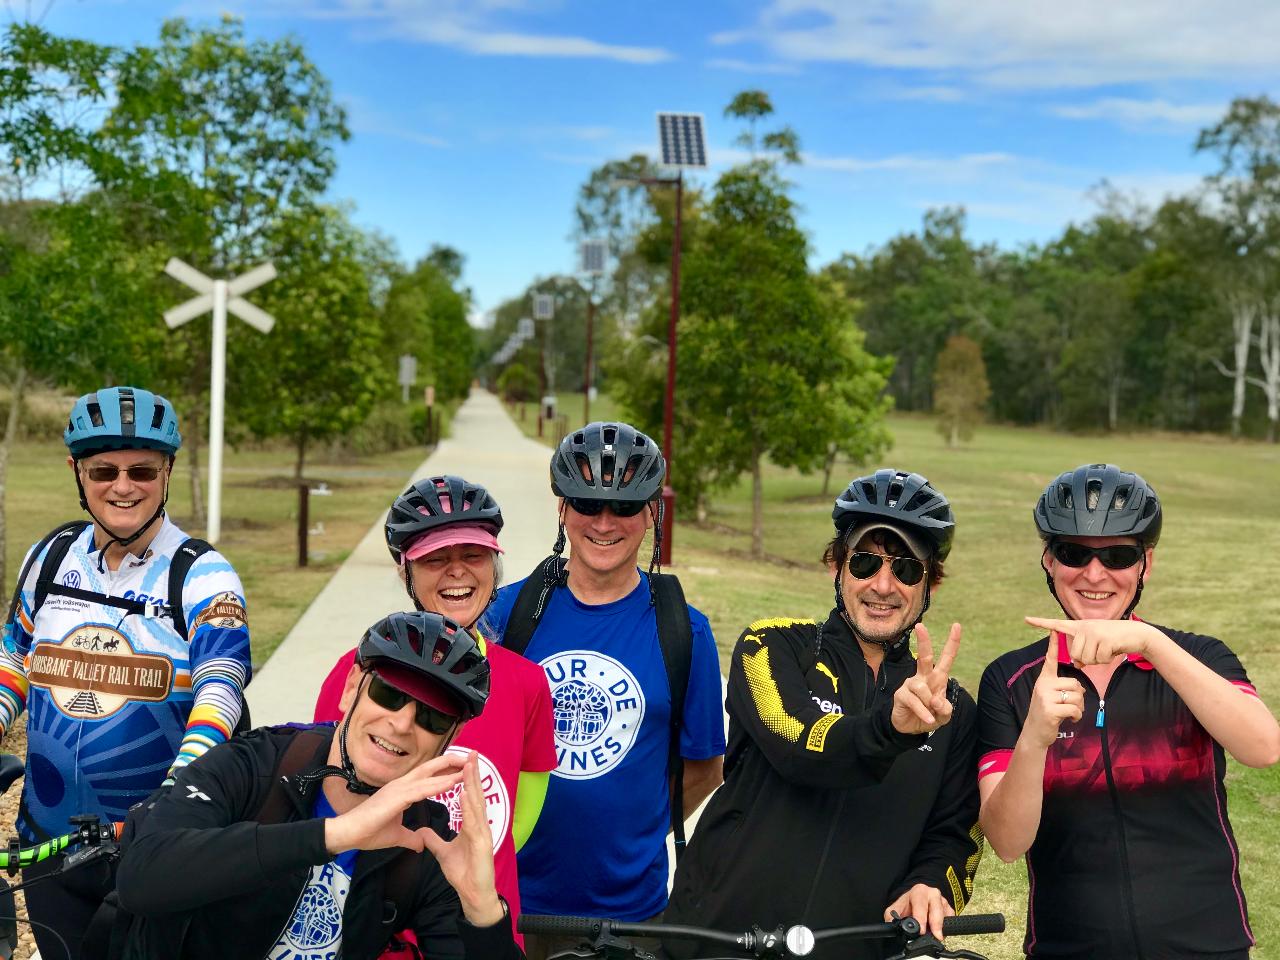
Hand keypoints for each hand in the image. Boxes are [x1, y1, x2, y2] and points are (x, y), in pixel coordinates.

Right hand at [324, 752, 465, 854]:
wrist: (348, 835)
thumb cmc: (369, 833)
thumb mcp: (396, 836)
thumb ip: (409, 837)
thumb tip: (419, 843)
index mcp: (402, 790)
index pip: (427, 776)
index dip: (444, 770)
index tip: (462, 768)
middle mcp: (401, 785)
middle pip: (430, 768)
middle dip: (450, 762)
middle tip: (470, 758)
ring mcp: (398, 789)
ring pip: (428, 775)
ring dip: (449, 770)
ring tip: (468, 766)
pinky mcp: (396, 798)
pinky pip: (422, 789)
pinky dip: (438, 785)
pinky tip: (453, 783)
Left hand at [422, 751, 504, 926]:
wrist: (473, 893)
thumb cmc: (464, 873)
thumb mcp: (444, 853)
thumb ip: (433, 840)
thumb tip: (421, 832)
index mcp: (472, 825)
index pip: (468, 796)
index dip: (465, 778)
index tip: (462, 760)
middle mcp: (480, 825)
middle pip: (475, 794)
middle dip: (472, 773)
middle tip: (471, 752)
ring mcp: (483, 832)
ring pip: (476, 804)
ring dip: (473, 783)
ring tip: (468, 764)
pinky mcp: (482, 843)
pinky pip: (473, 822)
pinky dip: (468, 807)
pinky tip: (463, 793)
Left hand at [885, 883, 953, 940]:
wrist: (916, 899)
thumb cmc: (907, 905)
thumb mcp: (896, 909)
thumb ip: (892, 917)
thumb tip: (892, 927)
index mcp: (918, 891)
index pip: (920, 904)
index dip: (921, 918)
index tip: (922, 930)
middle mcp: (932, 893)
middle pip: (936, 908)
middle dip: (936, 923)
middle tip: (935, 935)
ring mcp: (942, 900)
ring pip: (945, 914)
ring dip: (940, 926)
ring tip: (935, 935)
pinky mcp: (949, 908)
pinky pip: (950, 918)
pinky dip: (946, 926)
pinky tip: (938, 930)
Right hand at [890, 623, 959, 735]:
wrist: (911, 728)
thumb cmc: (930, 716)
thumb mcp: (943, 716)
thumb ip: (945, 709)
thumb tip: (937, 701)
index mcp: (937, 678)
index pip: (946, 658)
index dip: (952, 643)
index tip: (956, 626)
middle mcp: (923, 677)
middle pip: (924, 657)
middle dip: (923, 641)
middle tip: (920, 626)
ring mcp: (911, 685)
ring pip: (921, 687)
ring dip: (929, 703)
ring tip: (932, 715)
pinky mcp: (901, 695)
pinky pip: (914, 701)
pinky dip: (923, 712)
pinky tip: (928, 719)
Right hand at [1021, 634, 1084, 749]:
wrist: (1034, 733)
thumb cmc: (1046, 713)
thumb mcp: (1049, 696)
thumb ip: (1061, 688)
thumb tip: (1079, 688)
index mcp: (1043, 680)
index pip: (1050, 659)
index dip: (1053, 645)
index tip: (1054, 630)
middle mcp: (1043, 685)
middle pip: (1074, 683)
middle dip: (1078, 697)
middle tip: (1071, 706)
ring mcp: (1045, 697)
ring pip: (1076, 696)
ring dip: (1078, 708)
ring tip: (1070, 713)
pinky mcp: (1050, 709)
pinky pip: (1074, 709)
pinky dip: (1076, 716)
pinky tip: (1069, 719)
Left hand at [1025, 616, 1161, 667]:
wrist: (1136, 634)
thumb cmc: (1114, 641)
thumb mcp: (1096, 645)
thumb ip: (1084, 652)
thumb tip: (1076, 665)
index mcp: (1079, 626)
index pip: (1056, 624)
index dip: (1041, 622)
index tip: (1025, 619)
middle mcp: (1083, 627)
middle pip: (1075, 655)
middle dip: (1087, 659)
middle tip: (1100, 650)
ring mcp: (1093, 631)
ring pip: (1085, 659)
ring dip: (1097, 660)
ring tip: (1106, 648)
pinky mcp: (1103, 638)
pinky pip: (1098, 659)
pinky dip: (1106, 659)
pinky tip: (1113, 649)